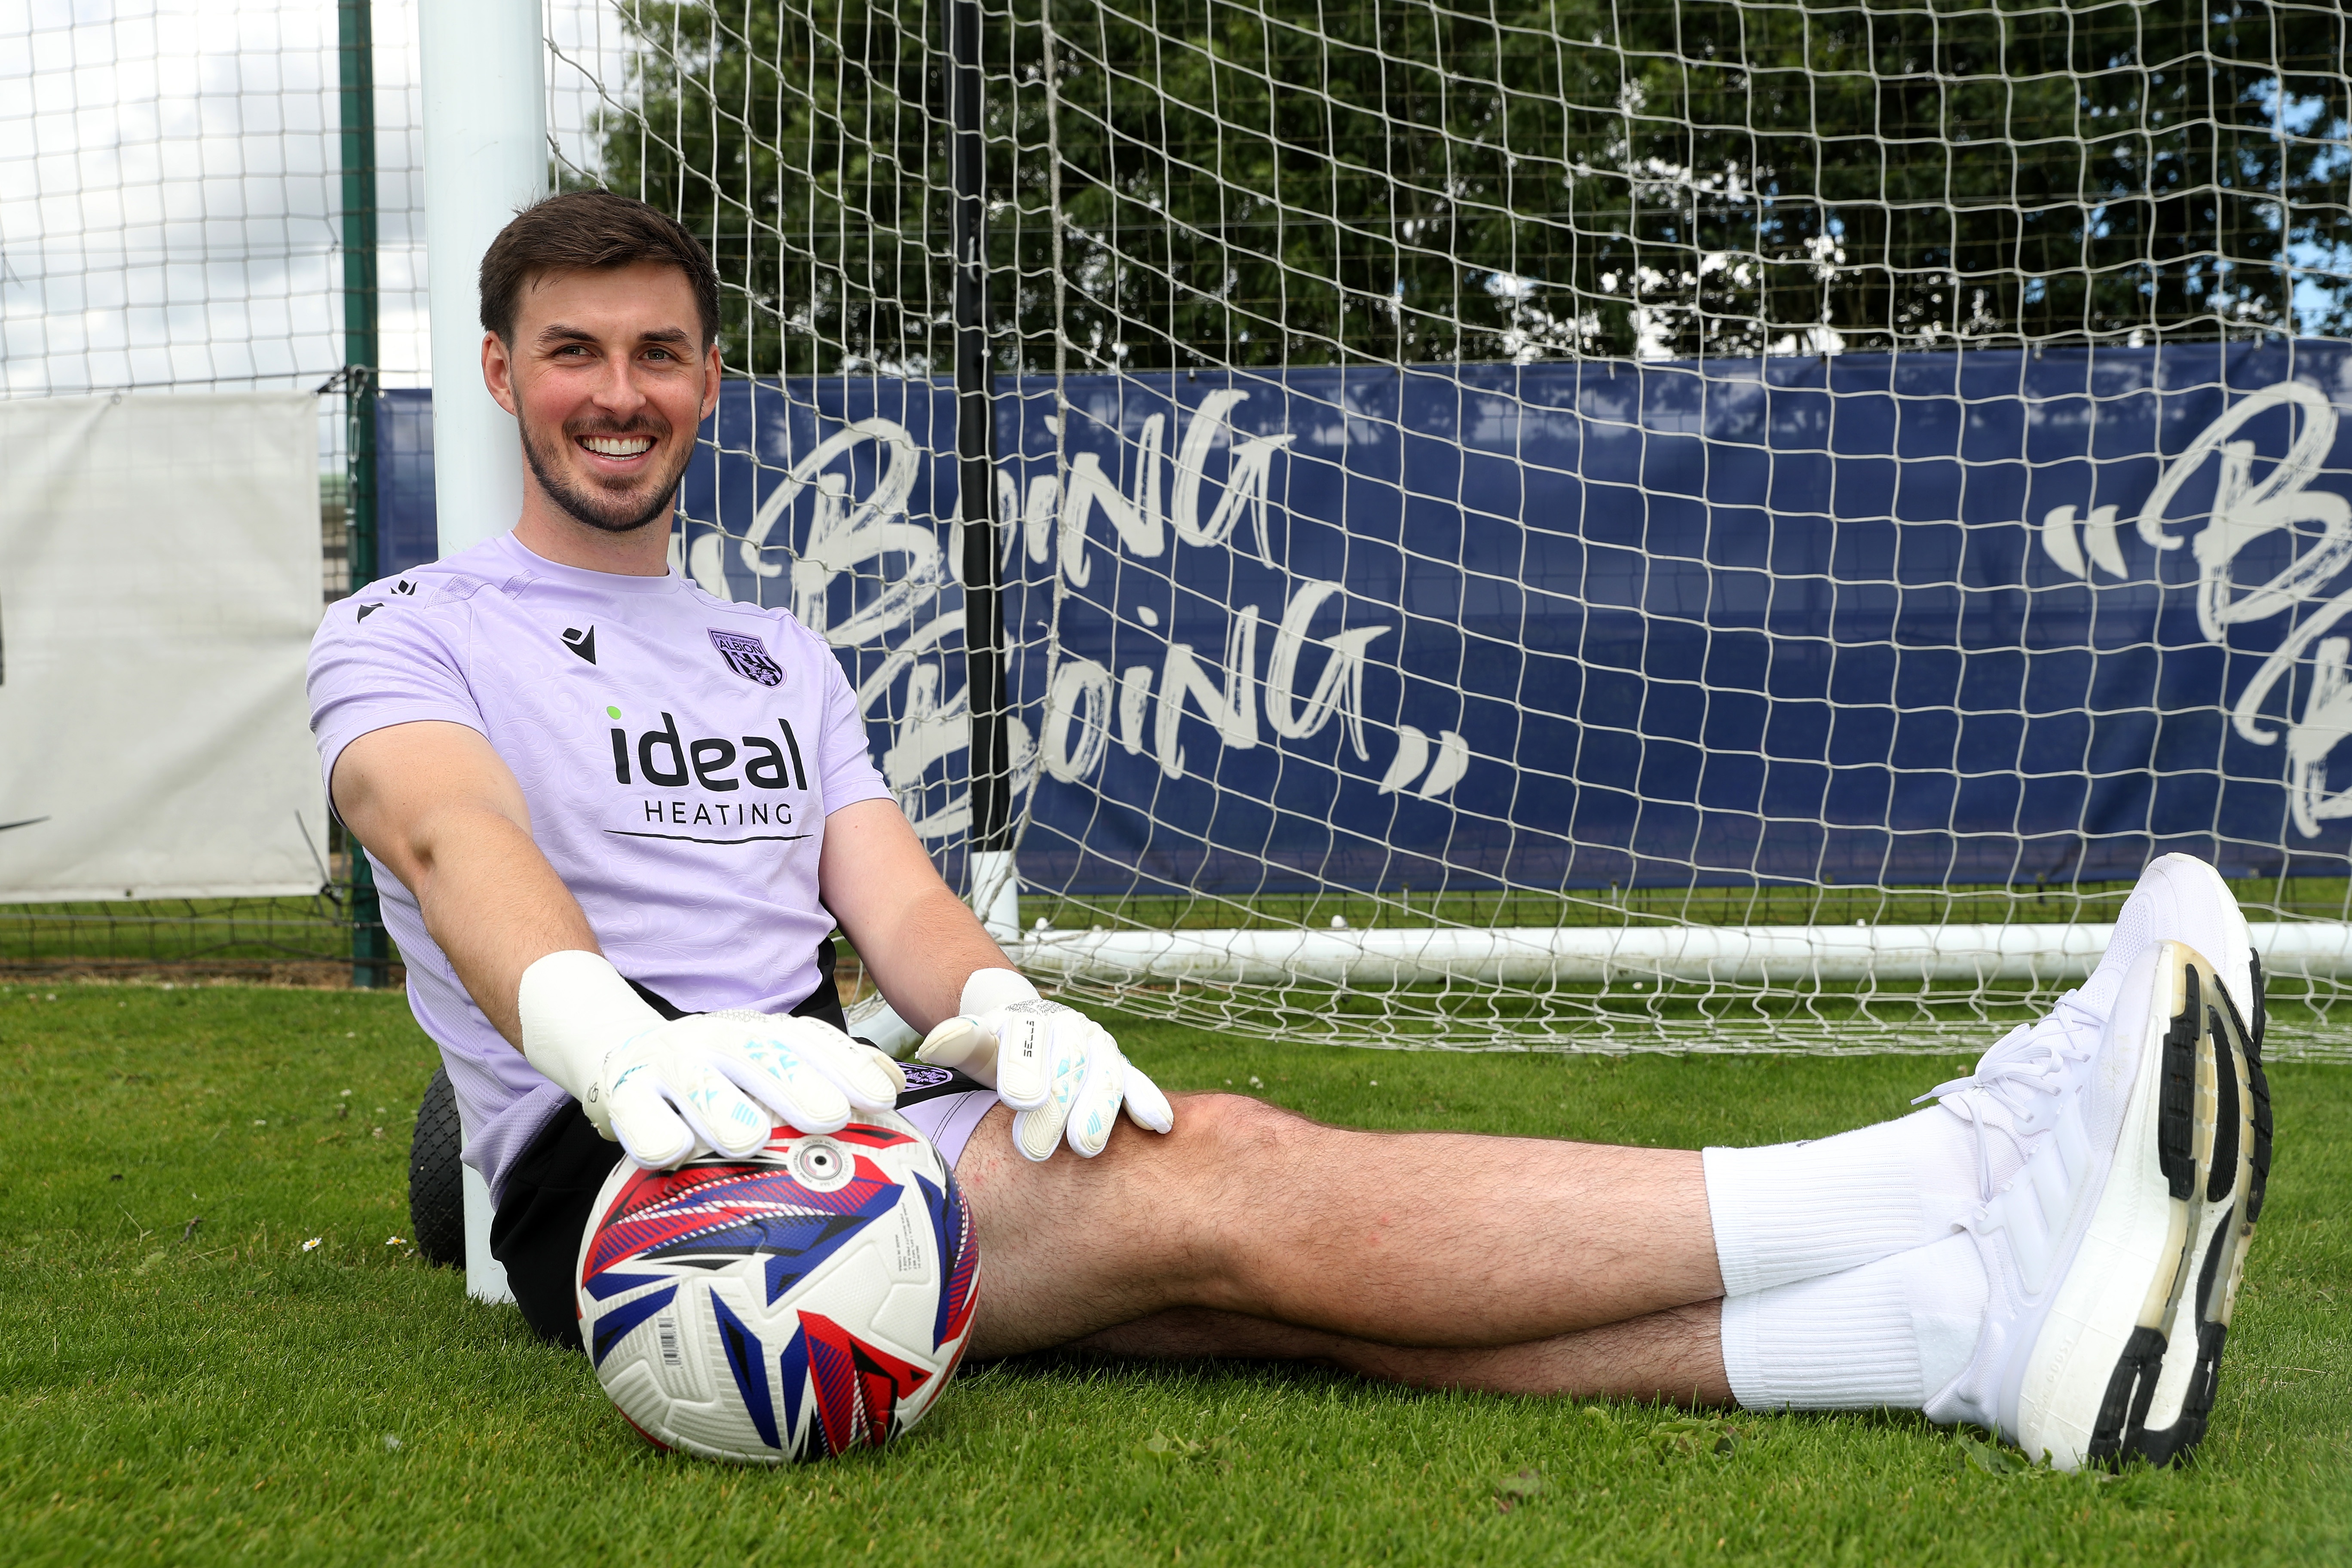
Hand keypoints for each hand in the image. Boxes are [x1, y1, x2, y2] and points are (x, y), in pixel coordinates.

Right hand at [518, 951, 904, 1168]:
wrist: (618, 1049)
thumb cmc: (712, 1071)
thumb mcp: (765, 1059)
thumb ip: (823, 1068)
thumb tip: (896, 1082)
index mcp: (756, 1032)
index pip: (808, 1041)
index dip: (847, 1065)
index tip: (885, 1098)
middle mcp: (716, 1039)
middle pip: (760, 1056)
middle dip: (798, 1083)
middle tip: (831, 1116)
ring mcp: (668, 1062)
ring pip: (696, 1081)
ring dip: (722, 1106)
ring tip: (750, 1138)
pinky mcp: (623, 1090)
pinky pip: (637, 1112)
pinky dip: (653, 1131)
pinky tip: (672, 1153)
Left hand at [914, 968, 1174, 1160]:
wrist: (1024, 1028)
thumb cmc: (994, 1047)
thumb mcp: (970, 1041)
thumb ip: (958, 1041)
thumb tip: (935, 1043)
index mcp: (1028, 1020)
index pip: (1026, 1043)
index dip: (1024, 1070)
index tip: (1017, 1100)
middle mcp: (1069, 1029)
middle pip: (1067, 1064)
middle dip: (1055, 1105)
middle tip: (1036, 1147)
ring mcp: (1098, 1047)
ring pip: (1104, 1074)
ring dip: (1097, 1111)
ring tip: (1086, 1147)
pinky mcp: (1119, 1068)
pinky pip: (1136, 1082)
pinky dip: (1147, 1100)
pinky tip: (1158, 1125)